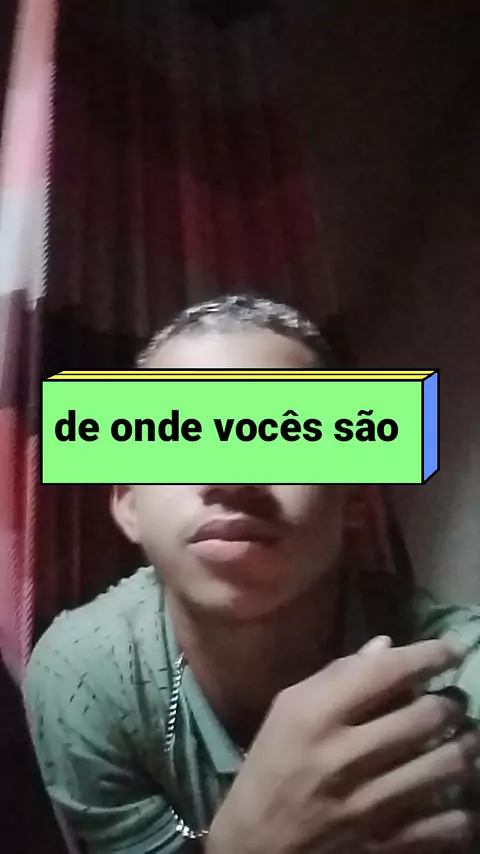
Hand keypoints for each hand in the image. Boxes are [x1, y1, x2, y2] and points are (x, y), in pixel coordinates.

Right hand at [208, 639, 477, 853]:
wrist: (258, 848)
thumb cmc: (272, 766)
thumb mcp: (287, 709)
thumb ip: (337, 675)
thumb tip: (387, 646)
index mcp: (318, 716)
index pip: (390, 672)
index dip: (430, 655)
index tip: (448, 651)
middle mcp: (348, 757)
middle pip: (429, 716)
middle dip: (453, 701)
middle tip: (454, 700)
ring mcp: (373, 807)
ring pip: (450, 766)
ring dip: (465, 746)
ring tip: (462, 738)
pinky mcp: (389, 846)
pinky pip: (452, 822)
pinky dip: (462, 804)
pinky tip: (452, 792)